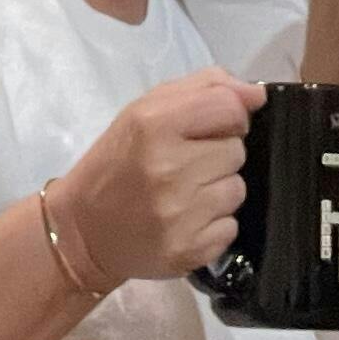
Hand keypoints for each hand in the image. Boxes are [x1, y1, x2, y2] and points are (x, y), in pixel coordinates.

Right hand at [55, 71, 264, 284]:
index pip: (229, 108)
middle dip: (216, 154)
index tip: (209, 128)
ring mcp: (180, 214)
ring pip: (237, 190)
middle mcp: (168, 169)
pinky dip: (213, 224)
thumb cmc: (116, 163)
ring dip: (217, 189)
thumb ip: (203, 88)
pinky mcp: (190, 250)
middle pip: (236, 150)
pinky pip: (231, 227)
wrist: (82, 231)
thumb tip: (256, 94)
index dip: (228, 116)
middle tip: (184, 166)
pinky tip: (185, 221)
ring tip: (184, 194)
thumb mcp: (144, 110)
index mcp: (154, 125)